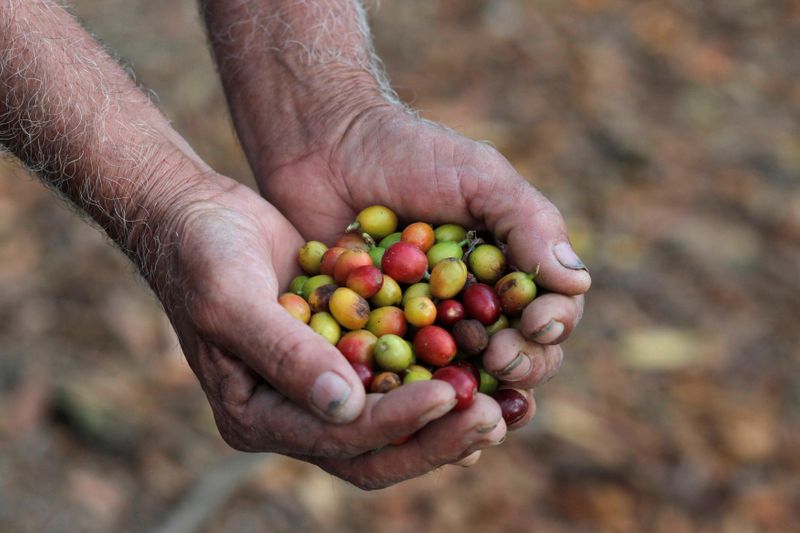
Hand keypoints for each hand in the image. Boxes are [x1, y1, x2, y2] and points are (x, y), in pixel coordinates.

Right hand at [153, 176, 504, 488]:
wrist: (200, 219)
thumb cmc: (203, 257)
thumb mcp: (233, 300)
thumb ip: (284, 356)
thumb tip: (347, 409)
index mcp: (257, 416)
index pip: (337, 438)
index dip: (396, 423)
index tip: (449, 395)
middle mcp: (293, 413)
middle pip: (374, 450)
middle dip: (435, 439)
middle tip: (493, 420)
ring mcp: (319, 387)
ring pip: (393, 424)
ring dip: (446, 418)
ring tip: (504, 406)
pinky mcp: (343, 354)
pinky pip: (396, 380)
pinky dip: (437, 378)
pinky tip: (481, 366)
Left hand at [258, 104, 589, 429]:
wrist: (325, 149)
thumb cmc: (409, 154)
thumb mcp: (478, 177)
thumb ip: (528, 223)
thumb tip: (579, 283)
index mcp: (509, 272)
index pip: (549, 313)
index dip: (551, 327)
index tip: (537, 324)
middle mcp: (475, 307)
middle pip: (516, 356)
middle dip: (521, 364)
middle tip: (501, 358)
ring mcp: (426, 328)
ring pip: (464, 378)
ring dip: (475, 393)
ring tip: (469, 395)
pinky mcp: (378, 341)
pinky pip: (402, 380)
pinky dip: (412, 400)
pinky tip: (418, 415)